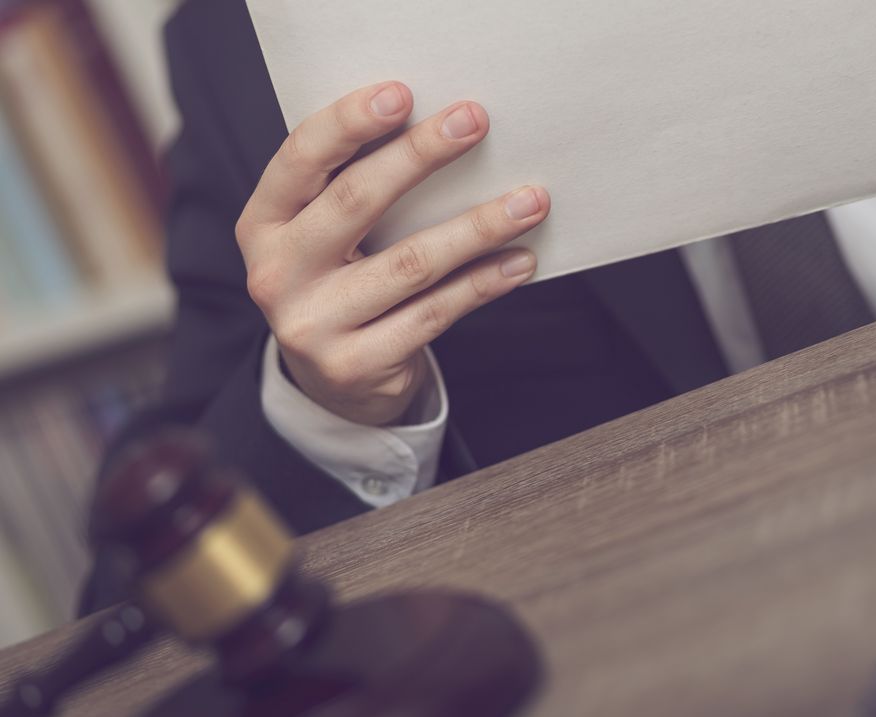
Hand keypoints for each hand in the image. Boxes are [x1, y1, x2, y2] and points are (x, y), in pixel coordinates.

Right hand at [236, 82, 548, 425]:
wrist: (333, 382)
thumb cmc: (341, 282)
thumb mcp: (324, 235)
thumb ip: (353, 188)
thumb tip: (441, 130)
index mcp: (263, 223)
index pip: (300, 159)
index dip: (349, 122)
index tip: (402, 93)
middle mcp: (277, 273)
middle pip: (356, 200)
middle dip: (420, 154)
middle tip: (475, 120)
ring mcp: (313, 324)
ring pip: (410, 263)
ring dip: (478, 226)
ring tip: (530, 201)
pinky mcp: (356, 365)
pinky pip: (434, 313)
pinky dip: (483, 283)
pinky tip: (519, 261)